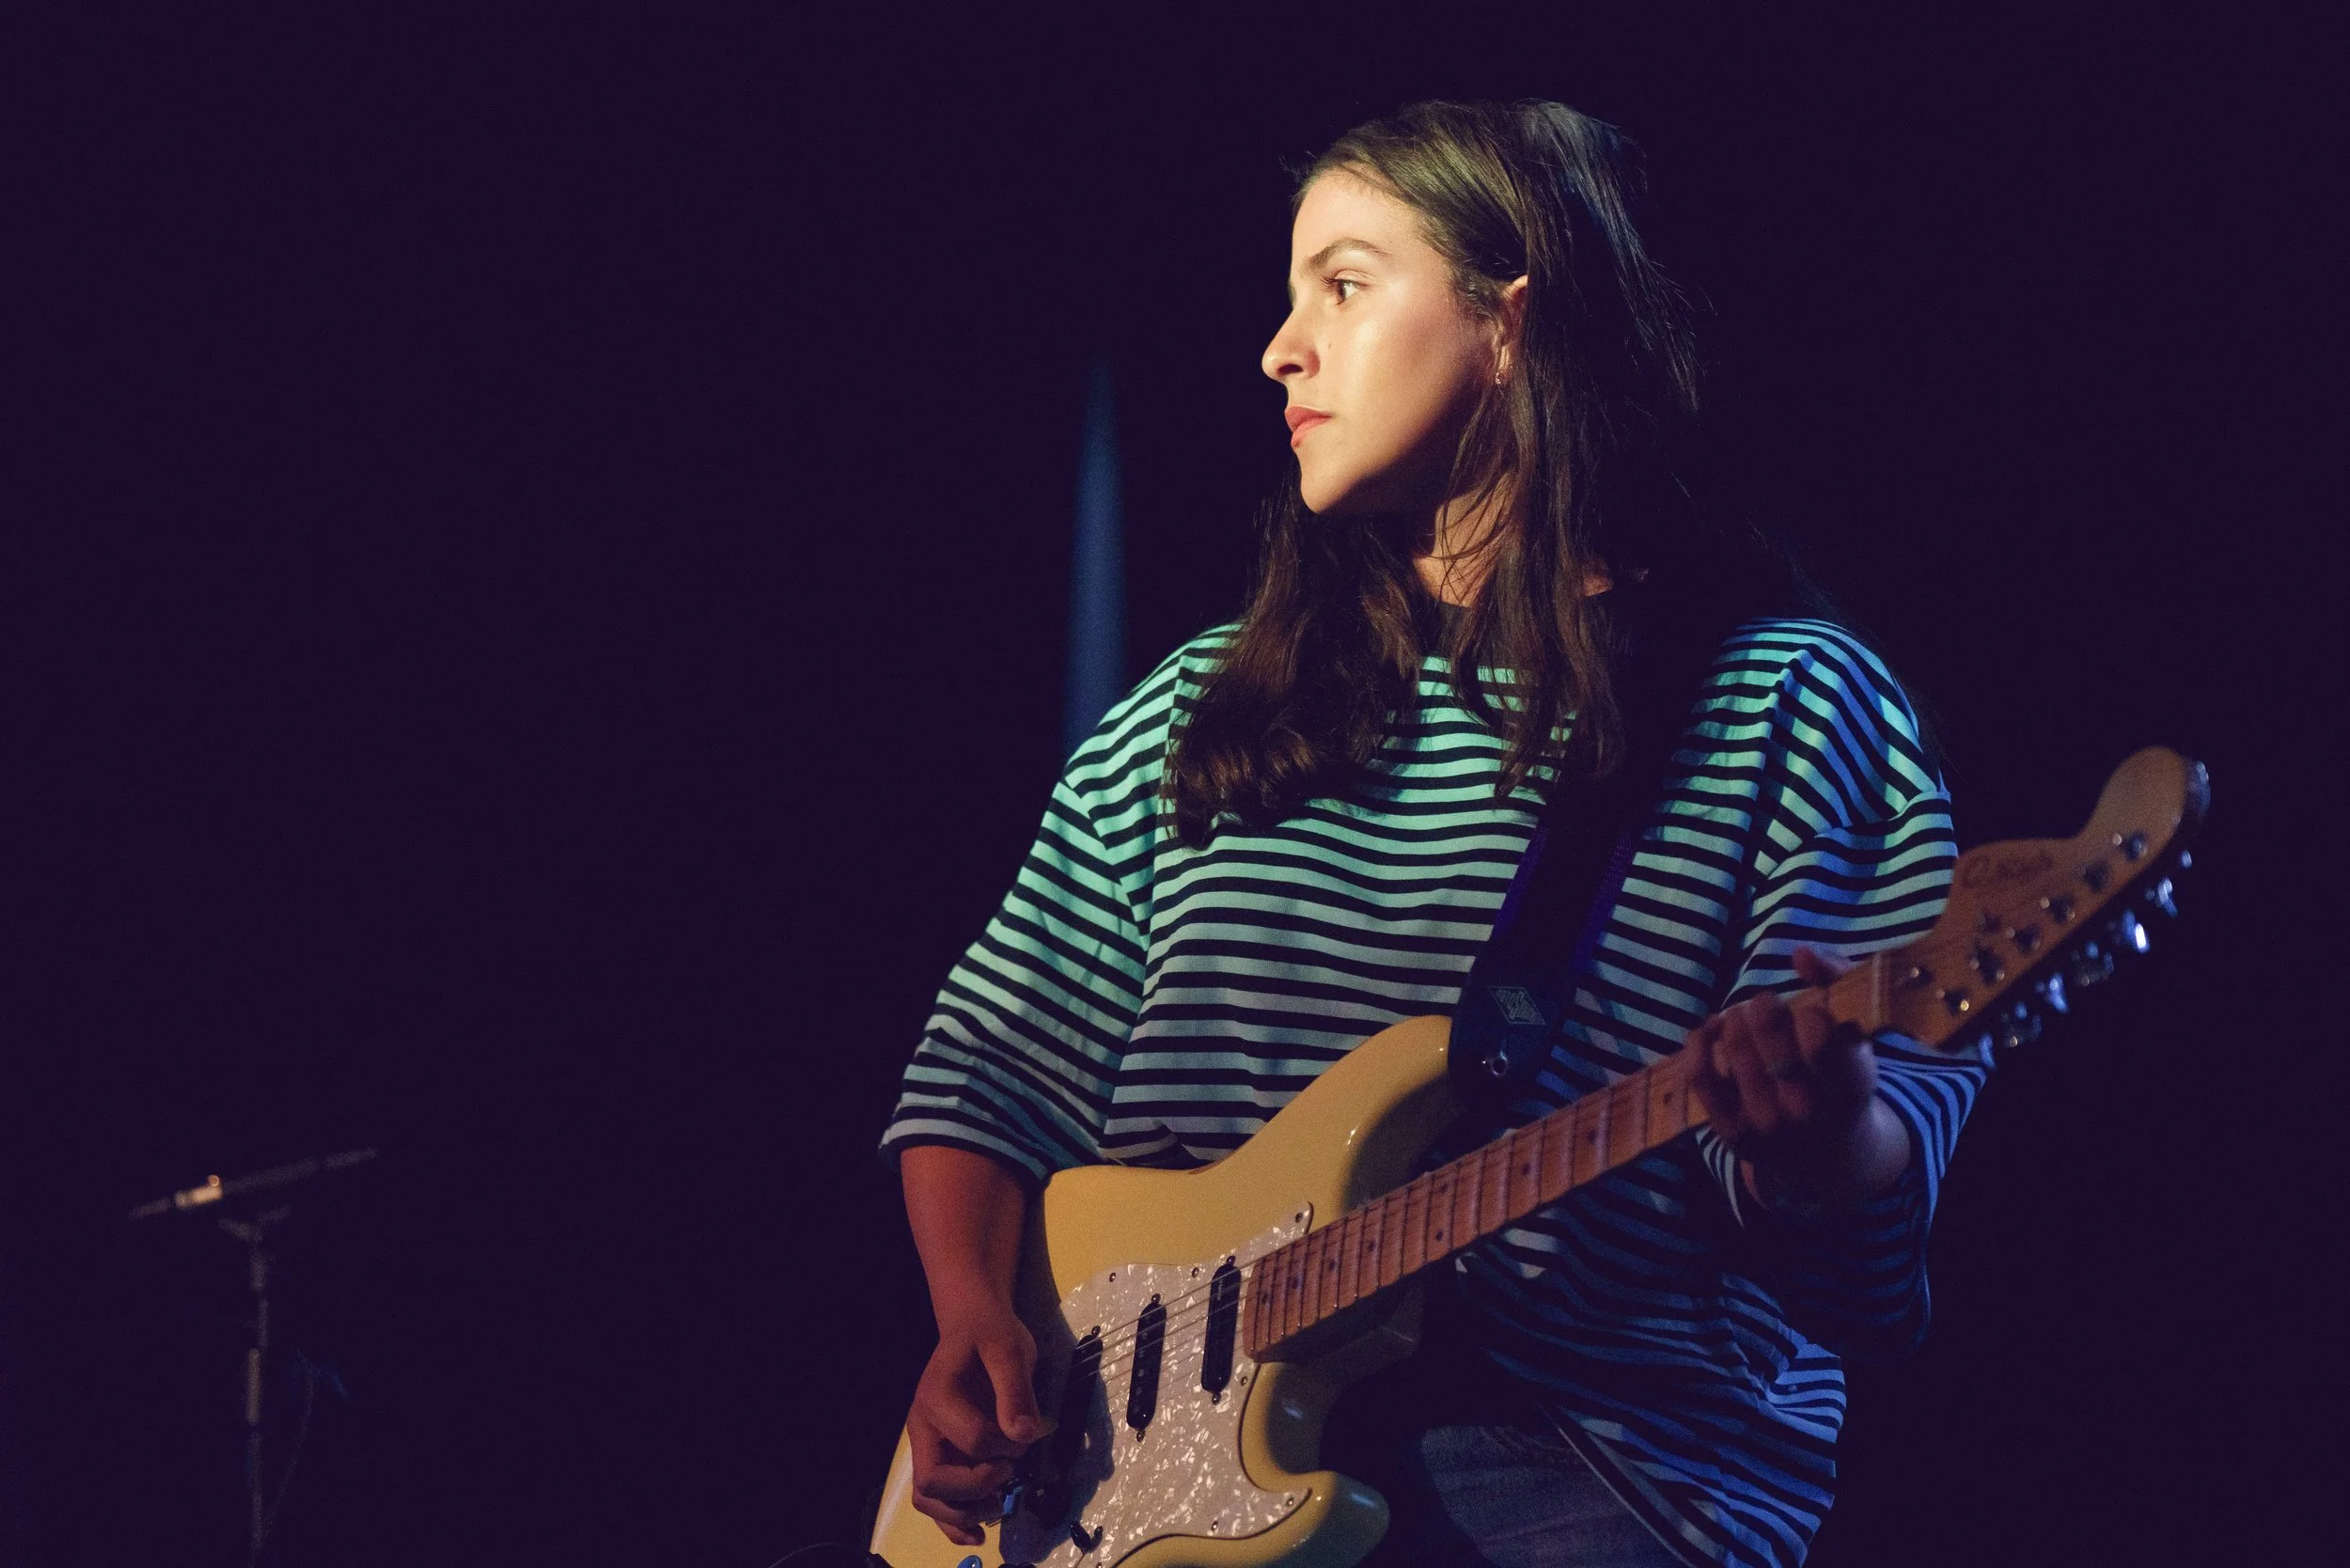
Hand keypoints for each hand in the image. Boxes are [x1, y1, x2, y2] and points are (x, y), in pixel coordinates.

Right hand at [905, 1299, 1051, 1544]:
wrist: (973, 1325)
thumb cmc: (990, 1334)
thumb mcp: (1009, 1348)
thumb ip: (1015, 1390)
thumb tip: (1024, 1435)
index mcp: (938, 1396)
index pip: (971, 1437)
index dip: (1006, 1444)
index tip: (1028, 1433)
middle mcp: (924, 1426)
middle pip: (933, 1479)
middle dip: (975, 1489)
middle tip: (1010, 1478)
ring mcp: (928, 1444)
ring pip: (929, 1497)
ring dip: (963, 1513)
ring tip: (999, 1509)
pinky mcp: (940, 1455)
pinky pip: (935, 1499)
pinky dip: (953, 1524)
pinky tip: (979, 1534)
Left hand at [1688, 946, 1903, 1207]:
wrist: (1828, 1155)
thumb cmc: (1840, 1077)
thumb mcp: (1856, 1034)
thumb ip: (1837, 981)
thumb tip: (1800, 952)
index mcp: (1848, 1086)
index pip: (1817, 1033)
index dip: (1807, 1011)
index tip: (1809, 1015)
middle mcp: (1806, 1110)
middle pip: (1766, 1029)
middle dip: (1764, 1005)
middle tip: (1768, 1008)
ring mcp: (1765, 1123)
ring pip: (1733, 1042)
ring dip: (1735, 1017)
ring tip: (1746, 1019)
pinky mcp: (1730, 1131)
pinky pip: (1699, 1073)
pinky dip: (1700, 1039)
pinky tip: (1714, 1028)